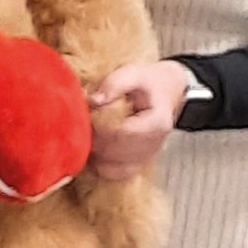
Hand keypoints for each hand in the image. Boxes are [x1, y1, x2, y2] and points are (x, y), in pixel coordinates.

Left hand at [86, 59, 190, 180]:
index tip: (84, 119)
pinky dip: (101, 167)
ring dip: (95, 157)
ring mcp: (148, 156)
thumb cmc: (151, 82)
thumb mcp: (135, 73)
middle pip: (116, 154)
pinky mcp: (140, 163)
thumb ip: (115, 84)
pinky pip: (117, 174)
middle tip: (79, 129)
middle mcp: (154, 145)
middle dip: (94, 143)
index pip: (122, 134)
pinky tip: (92, 152)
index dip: (98, 129)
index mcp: (156, 123)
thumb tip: (93, 101)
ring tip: (85, 139)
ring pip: (115, 169)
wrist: (169, 91)